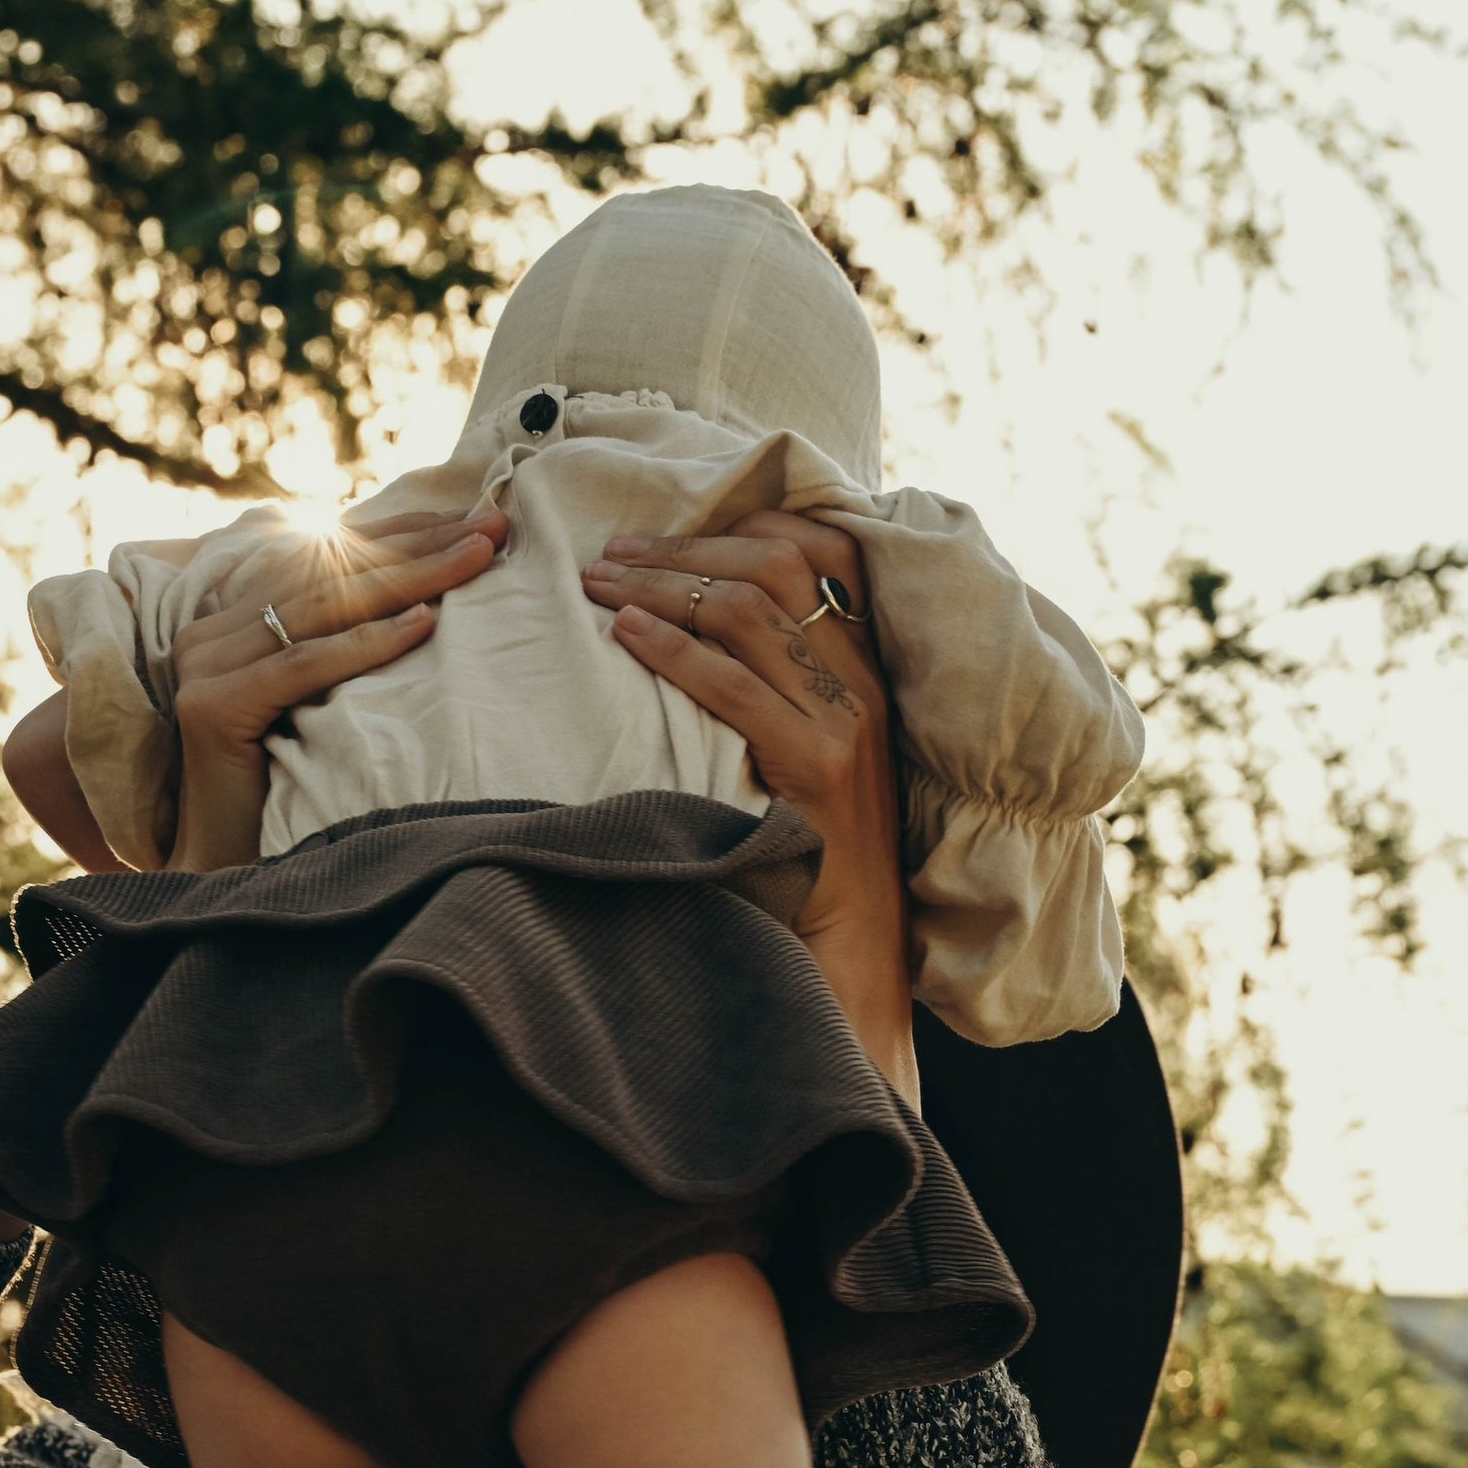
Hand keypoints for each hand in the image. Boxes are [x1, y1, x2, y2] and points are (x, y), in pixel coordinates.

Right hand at [167, 500, 503, 869]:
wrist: (224, 878)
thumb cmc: (282, 798)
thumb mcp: (317, 709)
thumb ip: (342, 654)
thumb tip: (428, 602)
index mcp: (234, 623)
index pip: (328, 560)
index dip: (402, 535)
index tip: (475, 517)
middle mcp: (211, 633)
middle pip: (331, 574)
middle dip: (418, 546)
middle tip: (491, 526)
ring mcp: (205, 666)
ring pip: (323, 609)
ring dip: (409, 578)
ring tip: (476, 558)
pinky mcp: (213, 707)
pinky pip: (305, 665)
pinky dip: (368, 643)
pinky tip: (425, 622)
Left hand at [581, 514, 917, 1102]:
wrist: (855, 944)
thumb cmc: (814, 849)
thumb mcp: (812, 748)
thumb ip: (781, 685)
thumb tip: (700, 624)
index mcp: (868, 664)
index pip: (827, 545)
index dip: (746, 522)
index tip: (671, 530)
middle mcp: (863, 680)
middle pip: (777, 562)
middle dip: (686, 547)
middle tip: (612, 551)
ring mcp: (845, 720)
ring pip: (748, 609)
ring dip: (661, 585)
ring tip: (598, 582)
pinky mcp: (818, 765)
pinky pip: (733, 684)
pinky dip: (670, 648)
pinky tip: (621, 634)